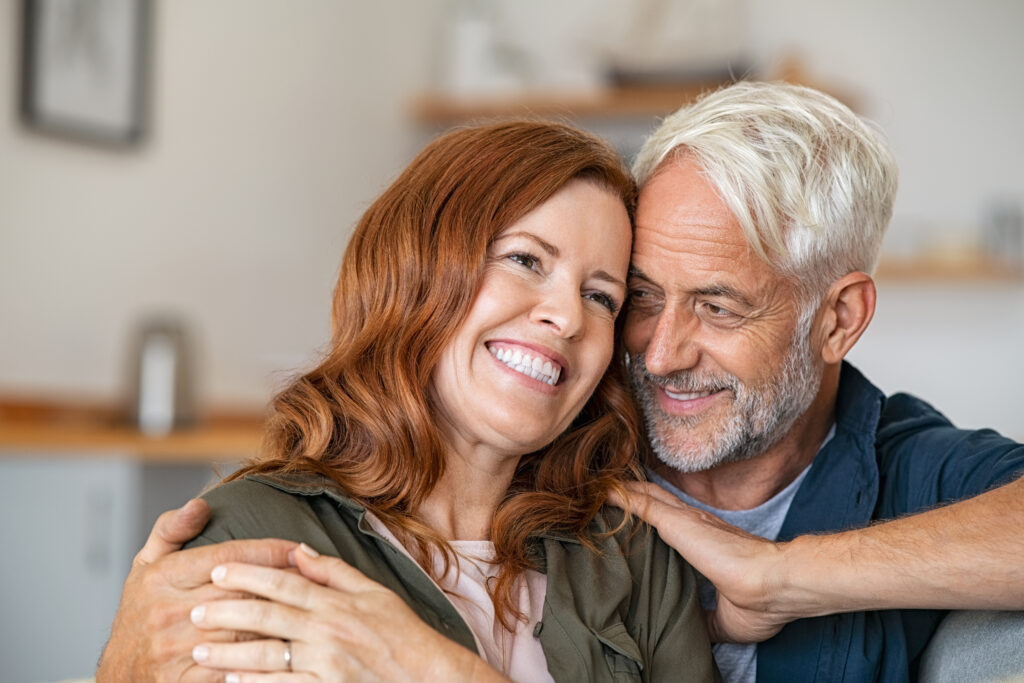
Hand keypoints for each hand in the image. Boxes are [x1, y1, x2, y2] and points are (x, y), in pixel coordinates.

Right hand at [96, 499, 297, 681]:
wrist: (116, 675)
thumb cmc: (139, 615)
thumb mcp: (145, 566)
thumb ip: (171, 529)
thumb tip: (201, 504)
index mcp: (163, 577)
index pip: (228, 556)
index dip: (268, 551)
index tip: (297, 548)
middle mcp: (169, 611)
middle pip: (243, 592)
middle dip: (284, 583)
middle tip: (317, 577)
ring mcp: (176, 649)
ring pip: (244, 629)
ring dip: (280, 620)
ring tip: (311, 610)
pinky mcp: (184, 681)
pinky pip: (234, 667)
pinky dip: (262, 659)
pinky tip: (287, 651)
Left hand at [190, 544, 509, 681]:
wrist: (428, 676)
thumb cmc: (402, 634)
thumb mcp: (375, 592)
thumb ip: (334, 571)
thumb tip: (298, 551)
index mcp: (338, 603)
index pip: (285, 583)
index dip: (249, 575)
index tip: (218, 569)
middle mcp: (329, 632)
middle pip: (268, 618)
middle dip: (227, 613)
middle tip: (195, 611)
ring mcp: (326, 665)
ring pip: (268, 658)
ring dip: (230, 655)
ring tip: (201, 651)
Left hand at [610, 481, 794, 643]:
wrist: (774, 585)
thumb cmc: (761, 602)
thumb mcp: (724, 619)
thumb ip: (704, 618)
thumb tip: (693, 629)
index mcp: (708, 543)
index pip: (675, 522)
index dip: (655, 516)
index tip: (632, 519)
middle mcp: (696, 524)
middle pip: (657, 500)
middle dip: (634, 495)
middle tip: (607, 493)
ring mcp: (686, 520)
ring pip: (646, 496)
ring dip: (623, 492)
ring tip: (599, 486)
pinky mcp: (676, 522)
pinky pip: (640, 503)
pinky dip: (619, 496)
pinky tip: (601, 491)